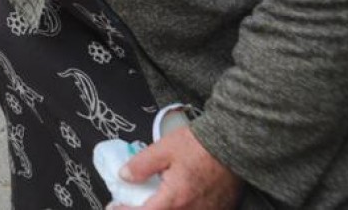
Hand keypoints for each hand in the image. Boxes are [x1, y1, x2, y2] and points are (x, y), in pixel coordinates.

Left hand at [119, 126, 241, 208]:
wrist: (233, 144)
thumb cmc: (199, 145)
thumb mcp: (164, 149)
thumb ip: (141, 165)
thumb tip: (124, 176)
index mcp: (175, 199)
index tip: (114, 207)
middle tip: (130, 205)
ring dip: (163, 209)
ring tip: (152, 202)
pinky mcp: (219, 209)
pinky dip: (183, 208)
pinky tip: (176, 202)